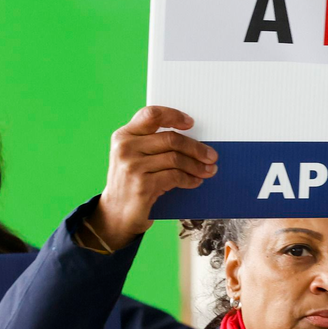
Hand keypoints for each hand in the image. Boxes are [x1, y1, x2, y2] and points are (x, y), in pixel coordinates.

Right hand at [84, 107, 216, 250]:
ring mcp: (132, 167)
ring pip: (175, 158)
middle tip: (212, 156)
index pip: (151, 115)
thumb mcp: (134, 157)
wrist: (115, 214)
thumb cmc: (132, 182)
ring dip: (197, 165)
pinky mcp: (142, 185)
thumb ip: (153, 143)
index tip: (191, 123)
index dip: (173, 116)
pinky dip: (189, 179)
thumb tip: (193, 139)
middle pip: (170, 138)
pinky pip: (174, 177)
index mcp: (124, 135)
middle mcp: (125, 148)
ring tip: (208, 170)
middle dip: (196, 148)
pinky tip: (196, 181)